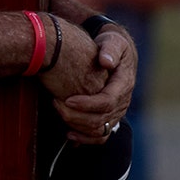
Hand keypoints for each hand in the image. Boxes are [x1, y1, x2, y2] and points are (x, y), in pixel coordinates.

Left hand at [52, 23, 136, 143]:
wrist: (117, 53)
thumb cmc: (111, 45)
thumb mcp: (113, 41)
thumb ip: (110, 49)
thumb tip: (106, 61)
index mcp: (124, 84)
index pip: (107, 101)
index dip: (87, 104)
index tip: (67, 100)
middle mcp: (122, 102)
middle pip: (101, 119)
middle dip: (76, 116)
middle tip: (55, 103)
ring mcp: (117, 112)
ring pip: (99, 130)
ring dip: (77, 126)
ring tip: (58, 113)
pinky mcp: (109, 118)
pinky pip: (100, 136)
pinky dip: (84, 139)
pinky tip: (68, 133)